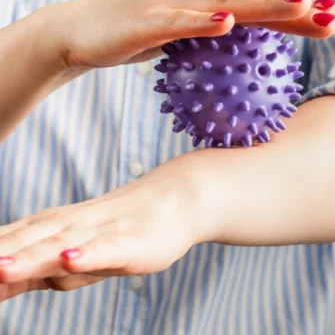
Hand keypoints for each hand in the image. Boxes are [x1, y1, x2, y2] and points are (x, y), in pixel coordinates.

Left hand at [0, 166, 207, 300]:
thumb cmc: (118, 229)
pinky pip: (104, 249)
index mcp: (48, 228)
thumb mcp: (72, 252)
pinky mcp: (128, 241)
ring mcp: (98, 232)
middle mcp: (66, 227)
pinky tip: (70, 259)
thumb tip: (3, 281)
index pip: (1, 245)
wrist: (169, 202)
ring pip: (56, 246)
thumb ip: (35, 267)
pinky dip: (86, 254)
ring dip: (25, 258)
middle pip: (18, 245)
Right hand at [40, 0, 334, 70]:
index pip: (261, 2)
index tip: (329, 22)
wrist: (88, 31)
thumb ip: (214, 38)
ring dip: (263, 6)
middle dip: (295, 7)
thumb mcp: (186, 37)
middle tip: (331, 17)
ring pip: (225, 3)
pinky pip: (180, 22)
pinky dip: (203, 23)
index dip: (296, 11)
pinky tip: (226, 25)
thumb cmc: (141, 34)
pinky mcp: (149, 19)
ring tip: (298, 8)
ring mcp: (174, 3)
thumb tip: (242, 50)